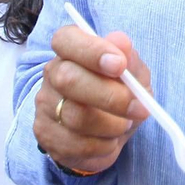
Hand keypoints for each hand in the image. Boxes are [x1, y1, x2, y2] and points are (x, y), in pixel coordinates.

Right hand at [32, 25, 150, 173]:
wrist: (106, 131)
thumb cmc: (118, 93)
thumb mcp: (133, 74)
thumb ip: (129, 59)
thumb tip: (121, 42)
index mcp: (70, 50)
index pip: (66, 40)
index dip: (92, 51)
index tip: (120, 65)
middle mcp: (51, 74)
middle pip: (68, 80)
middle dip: (110, 96)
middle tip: (140, 108)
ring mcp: (45, 106)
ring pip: (76, 116)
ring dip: (112, 125)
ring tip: (126, 124)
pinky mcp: (46, 135)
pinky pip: (77, 144)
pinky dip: (104, 145)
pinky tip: (110, 140)